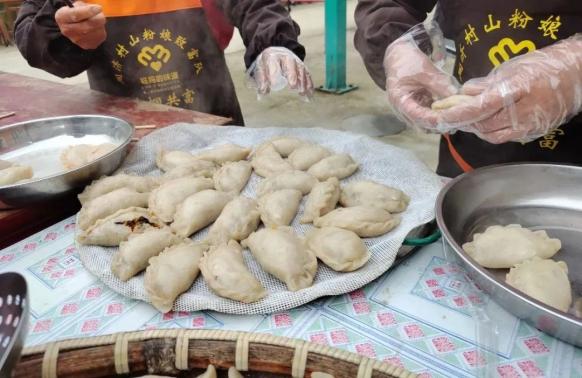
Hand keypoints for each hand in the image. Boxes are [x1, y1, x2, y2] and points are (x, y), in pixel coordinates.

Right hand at [55, 1, 105, 49]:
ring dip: (100, 23)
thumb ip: (83, 7)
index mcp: (61, 17)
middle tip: (99, 11)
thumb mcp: (76, 6)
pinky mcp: (87, 45)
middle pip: (88, 25)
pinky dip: (101, 30)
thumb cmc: (76, 13)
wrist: (75, 26)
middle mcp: (67, 30)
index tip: (98, 8)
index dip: (88, 11)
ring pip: (96, 30)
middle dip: (98, 17)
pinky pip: (100, 36)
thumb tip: (93, 10)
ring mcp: (77, 40)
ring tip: (96, 19)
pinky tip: (96, 27)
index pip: (75, 15)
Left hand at [250, 47, 313, 97]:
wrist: (277, 54)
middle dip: (292, 74)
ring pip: (301, 69)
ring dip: (303, 81)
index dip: (274, 73)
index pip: (273, 63)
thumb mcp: (261, 69)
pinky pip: (307, 74)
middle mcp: (286, 56)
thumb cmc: (268, 64)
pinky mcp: (302, 67)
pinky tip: (309, 93)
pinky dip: (309, 84)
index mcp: (272, 56)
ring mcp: (296, 61)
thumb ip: (261, 80)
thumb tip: (264, 91)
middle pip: (291, 63)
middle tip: (292, 86)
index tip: (274, 85)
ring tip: (302, 92)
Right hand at [383, 26, 457, 129]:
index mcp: (400, 101)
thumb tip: (457, 95)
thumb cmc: (407, 60)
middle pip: (421, 124)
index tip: (451, 118)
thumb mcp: (425, 70)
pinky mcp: (415, 105)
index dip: (435, 119)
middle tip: (457, 120)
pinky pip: (427, 114)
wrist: (398, 54)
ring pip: (425, 122)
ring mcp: (409, 109)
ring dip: (439, 121)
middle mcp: (402, 109)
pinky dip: (438, 114)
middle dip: (439, 124)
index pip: (418, 117)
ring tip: (456, 117)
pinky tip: (450, 111)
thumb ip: (440, 84)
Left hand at [437, 35, 581, 143]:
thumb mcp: (510, 68)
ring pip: (491, 135)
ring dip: (474, 127)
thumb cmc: (540, 67)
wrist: (575, 76)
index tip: (439, 113)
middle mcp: (523, 112)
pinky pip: (503, 138)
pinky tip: (484, 122)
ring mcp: (529, 126)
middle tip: (447, 114)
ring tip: (465, 117)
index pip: (479, 107)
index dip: (457, 112)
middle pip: (482, 124)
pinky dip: (489, 131)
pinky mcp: (532, 134)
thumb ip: (486, 84)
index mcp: (516, 90)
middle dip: (462, 121)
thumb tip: (464, 93)